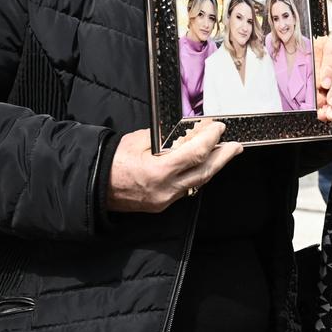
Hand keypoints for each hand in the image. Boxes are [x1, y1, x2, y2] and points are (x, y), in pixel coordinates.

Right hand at [106, 120, 242, 212]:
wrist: (95, 187)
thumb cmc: (112, 161)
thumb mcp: (138, 140)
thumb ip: (165, 139)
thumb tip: (187, 133)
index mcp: (158, 171)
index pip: (195, 154)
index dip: (211, 140)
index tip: (218, 127)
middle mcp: (166, 189)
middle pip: (205, 172)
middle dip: (223, 157)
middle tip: (236, 145)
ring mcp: (165, 199)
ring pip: (198, 182)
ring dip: (213, 166)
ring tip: (225, 153)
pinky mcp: (162, 204)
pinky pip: (187, 188)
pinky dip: (197, 175)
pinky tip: (203, 166)